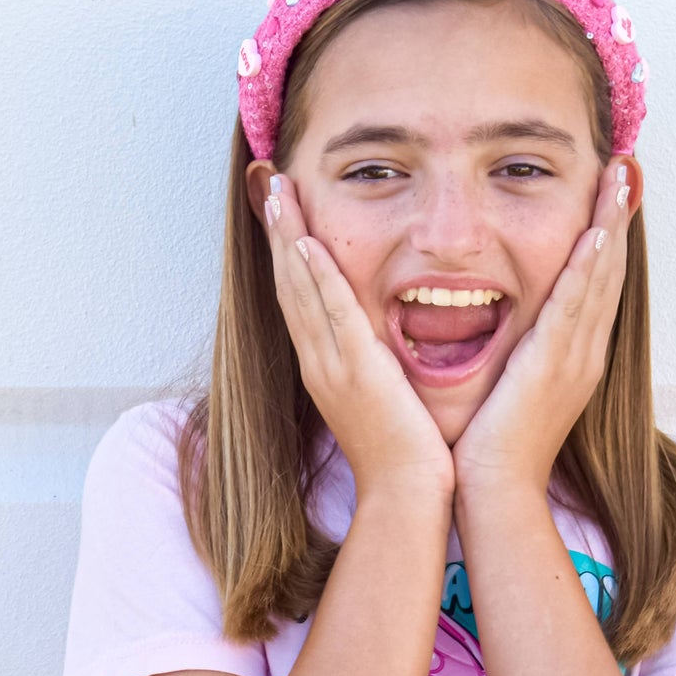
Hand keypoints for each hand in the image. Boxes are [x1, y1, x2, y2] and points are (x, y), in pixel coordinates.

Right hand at [263, 174, 454, 504]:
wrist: (406, 494)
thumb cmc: (406, 453)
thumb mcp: (386, 397)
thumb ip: (379, 363)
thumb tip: (384, 340)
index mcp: (325, 366)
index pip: (299, 296)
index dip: (287, 250)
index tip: (282, 209)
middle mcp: (318, 361)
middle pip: (287, 283)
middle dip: (277, 230)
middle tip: (269, 181)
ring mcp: (332, 366)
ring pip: (300, 289)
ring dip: (286, 237)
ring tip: (277, 190)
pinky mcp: (356, 372)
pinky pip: (332, 314)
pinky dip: (317, 277)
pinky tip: (307, 242)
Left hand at [451, 157, 633, 499]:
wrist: (495, 491)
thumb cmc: (491, 446)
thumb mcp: (510, 387)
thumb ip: (514, 352)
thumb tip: (502, 326)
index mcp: (574, 357)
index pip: (595, 284)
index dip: (606, 238)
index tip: (609, 195)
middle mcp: (584, 353)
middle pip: (609, 272)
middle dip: (618, 218)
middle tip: (627, 169)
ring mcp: (574, 359)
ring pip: (600, 280)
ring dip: (611, 226)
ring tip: (619, 179)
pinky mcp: (554, 366)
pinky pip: (575, 306)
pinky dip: (587, 267)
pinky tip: (594, 232)